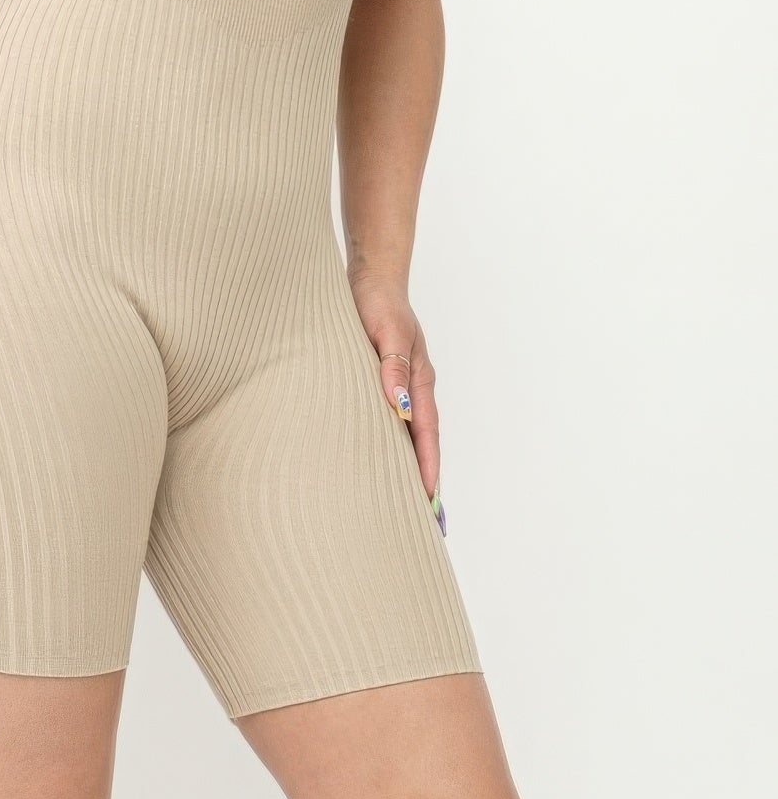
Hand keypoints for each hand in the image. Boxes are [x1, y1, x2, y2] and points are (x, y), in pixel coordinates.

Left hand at [348, 274, 444, 531]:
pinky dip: (392, 445)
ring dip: (409, 466)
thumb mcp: (387, 332)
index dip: (427, 469)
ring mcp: (400, 386)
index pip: (426, 435)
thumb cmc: (377, 303)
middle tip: (426, 521)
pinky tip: (378, 460)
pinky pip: (391, 421)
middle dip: (425, 479)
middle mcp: (413, 389)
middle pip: (423, 442)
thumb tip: (399, 406)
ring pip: (408, 435)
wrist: (370, 277)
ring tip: (405, 504)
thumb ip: (392, 366)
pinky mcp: (382, 382)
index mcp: (419, 382)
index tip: (428, 502)